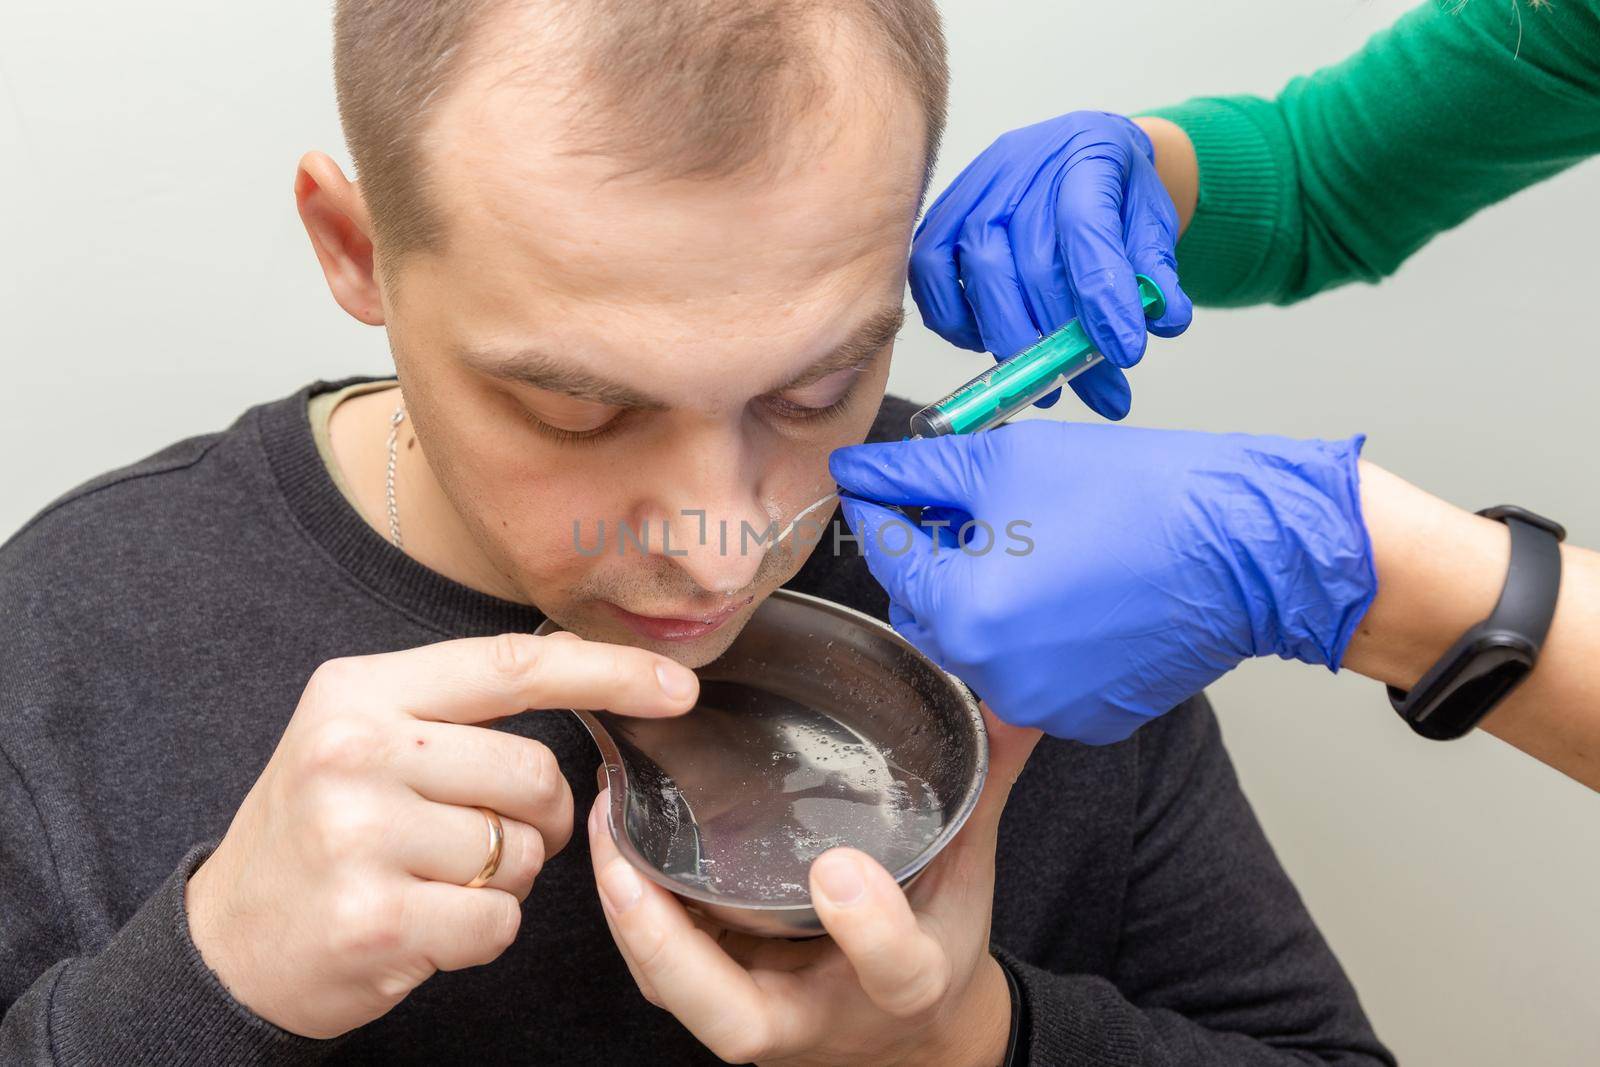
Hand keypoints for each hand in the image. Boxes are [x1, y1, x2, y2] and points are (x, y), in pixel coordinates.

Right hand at [185, 632, 698, 1038]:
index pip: (512, 666)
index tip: (678, 687)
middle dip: (541, 818)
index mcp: (358, 690)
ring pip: (522, 852)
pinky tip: (427, 925)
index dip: (607, 674)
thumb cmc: (317, 831)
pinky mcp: (374, 919)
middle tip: (490, 839)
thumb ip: (459, 710)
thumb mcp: (361, 735)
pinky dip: (484, 932)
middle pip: (535, 773)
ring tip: (439, 881)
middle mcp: (354, 751)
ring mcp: (358, 836)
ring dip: (506, 879)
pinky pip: (499, 922)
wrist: (226, 942)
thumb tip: (593, 679)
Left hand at [587, 707, 1041, 1066]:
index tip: (841, 867)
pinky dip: (628, 915)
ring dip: (630, 921)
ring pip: (678, 994)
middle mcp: (820, 1014)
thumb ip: (985, 780)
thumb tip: (1015, 693)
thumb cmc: (936, 943)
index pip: (893, 970)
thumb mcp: (971, 868)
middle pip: (737, 1018)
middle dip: (675, 950)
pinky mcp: (720, 1000)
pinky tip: (608, 840)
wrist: (912, 1036)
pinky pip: (662, 974)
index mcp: (905, 984)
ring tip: (603, 827)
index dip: (868, 928)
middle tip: (631, 869)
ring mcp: (761, 1015)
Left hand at [829, 422, 1375, 742]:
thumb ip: (917, 472)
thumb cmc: (1137, 496)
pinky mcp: (1085, 718)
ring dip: (985, 594)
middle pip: (924, 607)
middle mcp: (991, 675)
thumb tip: (860, 472)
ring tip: (1034, 541)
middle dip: (935, 556)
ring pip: (976, 643)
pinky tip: (1075, 587)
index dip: (882, 505)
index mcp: (962, 611)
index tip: (883, 480)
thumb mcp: (1007, 461)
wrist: (1246, 547)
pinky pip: (1030, 672)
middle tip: (973, 506)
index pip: (884, 553)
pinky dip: (1036, 634)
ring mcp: (1041, 705)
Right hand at [910, 111, 1192, 419]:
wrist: (1073, 150)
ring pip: (980, 274)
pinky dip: (955, 322)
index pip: (1088, 231)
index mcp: (1087, 158)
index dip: (1104, 297)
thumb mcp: (1151, 220)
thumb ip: (1158, 270)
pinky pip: (930, 277)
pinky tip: (989, 342)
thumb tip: (1166, 320)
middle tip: (1094, 389)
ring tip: (1044, 382)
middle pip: (1031, 264)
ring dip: (1011, 340)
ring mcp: (973, 193)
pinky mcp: (939, 218)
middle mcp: (1021, 170)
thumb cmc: (1113, 192)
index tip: (1126, 353)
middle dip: (1061, 341)